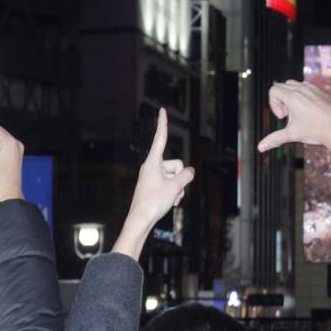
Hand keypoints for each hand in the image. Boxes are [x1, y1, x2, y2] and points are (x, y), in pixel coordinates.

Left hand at [112, 109, 194, 259]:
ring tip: (171, 199)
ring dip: (178, 188)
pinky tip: (172, 202)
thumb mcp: (175, 187)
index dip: (163, 124)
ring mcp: (153, 176)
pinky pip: (171, 184)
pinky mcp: (154, 185)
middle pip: (177, 164)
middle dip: (180, 177)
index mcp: (153, 162)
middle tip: (173, 191)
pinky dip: (174, 192)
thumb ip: (187, 176)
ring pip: (175, 176)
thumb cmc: (154, 202)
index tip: (162, 110)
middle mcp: (152, 166)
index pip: (161, 138)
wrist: (140, 219)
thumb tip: (190, 172)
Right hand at [257, 80, 330, 184]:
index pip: (273, 90)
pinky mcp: (321, 93)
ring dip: (291, 96)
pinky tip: (308, 111)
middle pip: (282, 85)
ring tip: (297, 112)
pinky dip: (302, 95)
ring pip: (294, 84)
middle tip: (288, 115)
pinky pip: (307, 87)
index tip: (282, 117)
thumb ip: (274, 139)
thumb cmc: (315, 131)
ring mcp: (313, 90)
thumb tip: (260, 148)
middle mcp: (302, 89)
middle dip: (280, 100)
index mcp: (293, 97)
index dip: (273, 104)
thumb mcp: (291, 135)